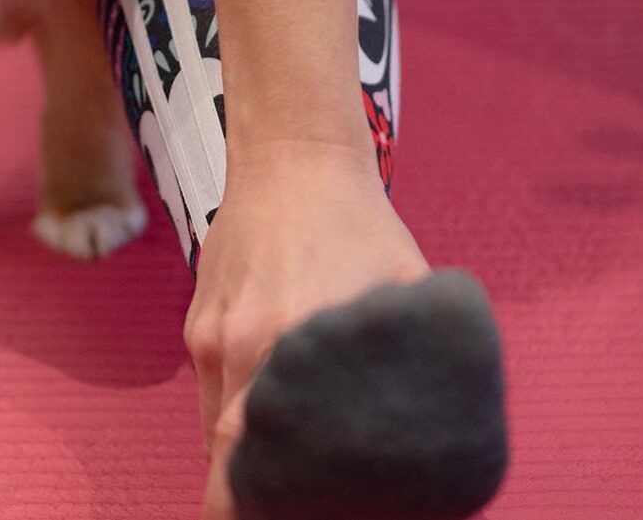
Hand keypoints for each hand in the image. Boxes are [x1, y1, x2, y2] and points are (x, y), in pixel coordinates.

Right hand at [185, 139, 429, 518]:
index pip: (257, 466)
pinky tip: (271, 405)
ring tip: (286, 469)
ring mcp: (211, 336)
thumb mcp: (408, 293)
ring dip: (245, 456)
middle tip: (294, 506)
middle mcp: (242, 349)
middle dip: (255, 496)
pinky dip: (235, 410)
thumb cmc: (358, 226)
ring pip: (216, 430)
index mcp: (293, 347)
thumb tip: (445, 437)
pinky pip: (210, 389)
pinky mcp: (197, 321)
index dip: (266, 506)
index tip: (294, 514)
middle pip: (229, 461)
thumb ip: (417, 366)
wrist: (292, 158)